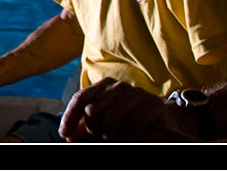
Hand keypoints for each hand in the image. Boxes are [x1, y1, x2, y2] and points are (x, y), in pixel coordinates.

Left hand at [59, 78, 197, 141]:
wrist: (162, 120)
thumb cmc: (127, 120)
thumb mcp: (104, 122)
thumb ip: (85, 126)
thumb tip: (67, 135)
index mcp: (103, 86)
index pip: (80, 98)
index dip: (70, 117)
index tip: (64, 134)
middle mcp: (118, 86)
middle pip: (93, 109)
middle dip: (92, 129)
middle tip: (100, 139)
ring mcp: (136, 94)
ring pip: (112, 117)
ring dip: (110, 135)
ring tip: (114, 140)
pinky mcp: (152, 105)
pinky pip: (133, 123)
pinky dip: (128, 137)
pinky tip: (128, 140)